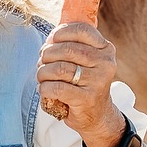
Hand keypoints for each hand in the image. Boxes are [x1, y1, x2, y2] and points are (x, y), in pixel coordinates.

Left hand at [36, 0, 131, 146]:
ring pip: (46, 64)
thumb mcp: (70, 54)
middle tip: (59, 78)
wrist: (99, 122)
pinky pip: (49, 86)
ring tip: (63, 90)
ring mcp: (101, 68)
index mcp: (95, 33)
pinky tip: (66, 103)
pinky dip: (49, 99)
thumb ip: (65, 27)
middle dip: (44, 64)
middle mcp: (103, 46)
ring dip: (45, 84)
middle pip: (51, 41)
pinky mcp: (92, 89)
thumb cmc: (78, 86)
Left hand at [36, 22, 123, 146]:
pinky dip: (44, 88)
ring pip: (59, 68)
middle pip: (66, 50)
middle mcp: (105, 63)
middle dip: (47, 55)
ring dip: (42, 72)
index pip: (82, 30)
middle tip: (41, 63)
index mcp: (105, 49)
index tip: (51, 41)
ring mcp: (97, 81)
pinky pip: (57, 88)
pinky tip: (44, 89)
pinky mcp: (87, 99)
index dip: (60, 33)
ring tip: (41, 77)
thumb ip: (73, 44)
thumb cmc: (85, 84)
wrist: (97, 115)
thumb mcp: (87, 61)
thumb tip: (50, 35)